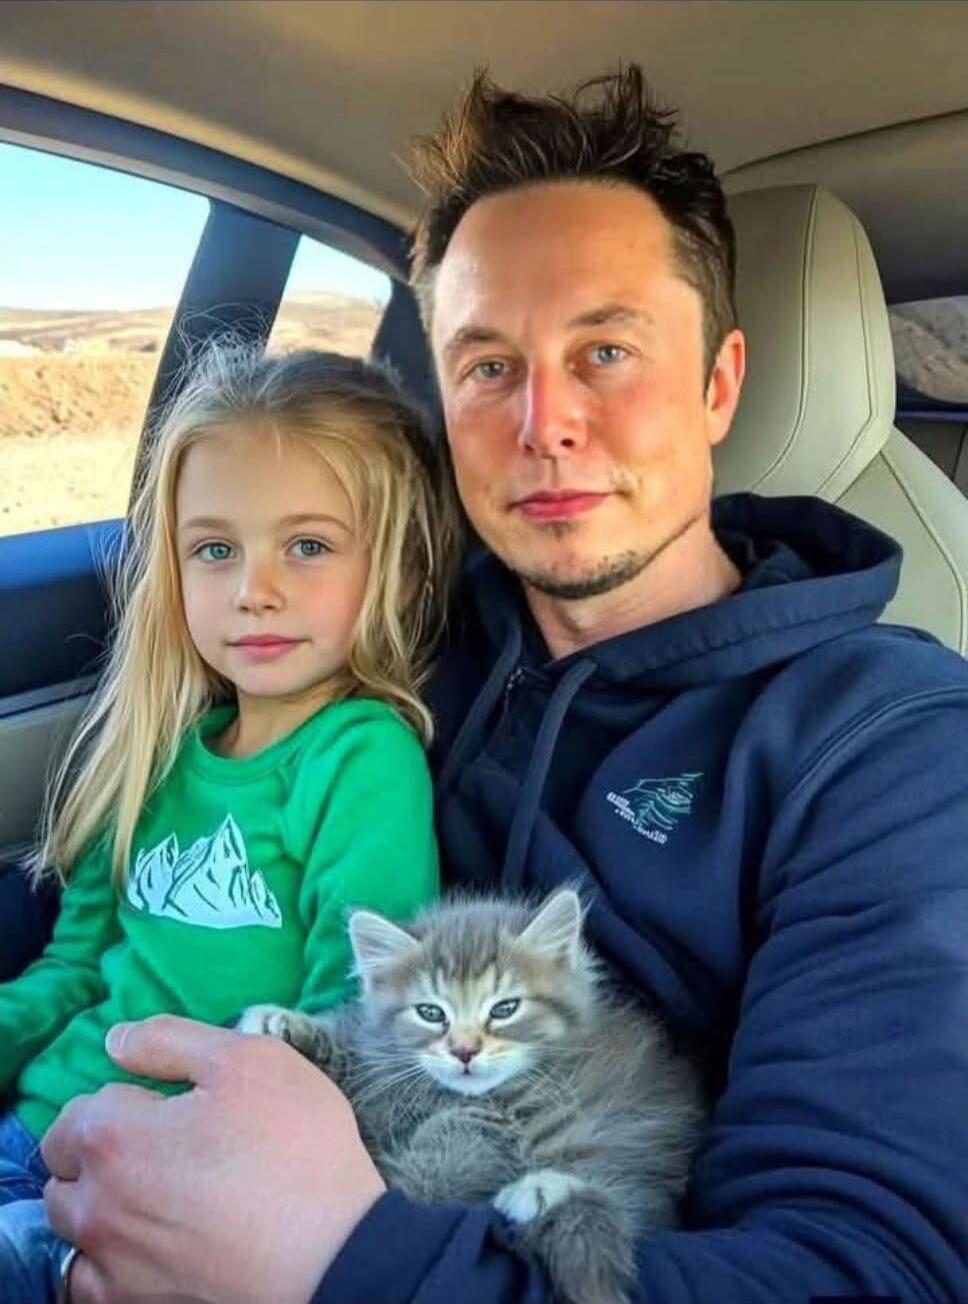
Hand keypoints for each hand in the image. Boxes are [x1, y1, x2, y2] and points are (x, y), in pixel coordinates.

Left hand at [41, 1014, 385, 1303]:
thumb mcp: (247, 1060)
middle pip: (63, 1171)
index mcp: (113, 1136)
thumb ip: (170, 1041)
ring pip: (72, 1226)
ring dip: (97, 1205)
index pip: (78, 1111)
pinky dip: (104, 1262)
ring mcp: (110, 1263)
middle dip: (98, 1152)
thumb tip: (116, 1041)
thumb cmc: (294, 1145)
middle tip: (161, 1149)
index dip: (122, 1102)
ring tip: (155, 1197)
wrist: (332, 1251)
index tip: (166, 1109)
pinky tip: (147, 1245)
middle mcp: (95, 1204)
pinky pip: (87, 1282)